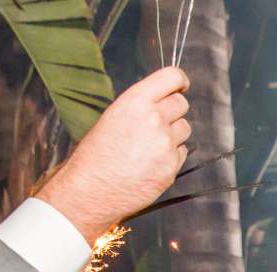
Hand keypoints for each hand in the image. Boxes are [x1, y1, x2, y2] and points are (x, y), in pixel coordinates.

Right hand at [33, 67, 191, 244]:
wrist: (91, 189)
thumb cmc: (96, 154)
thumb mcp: (113, 117)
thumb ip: (140, 106)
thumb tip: (162, 102)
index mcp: (136, 101)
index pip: (171, 77)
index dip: (179, 80)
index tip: (181, 85)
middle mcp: (154, 119)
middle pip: (182, 103)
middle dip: (173, 110)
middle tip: (158, 122)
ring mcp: (166, 144)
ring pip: (185, 129)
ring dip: (173, 134)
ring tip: (149, 145)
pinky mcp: (171, 166)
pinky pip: (181, 152)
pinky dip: (171, 155)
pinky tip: (150, 162)